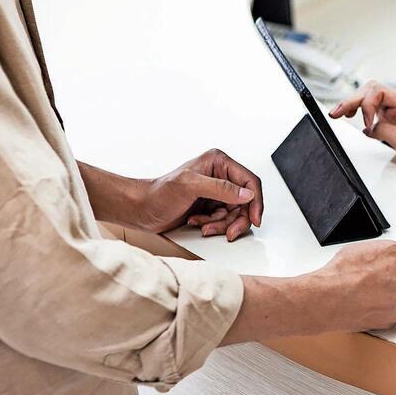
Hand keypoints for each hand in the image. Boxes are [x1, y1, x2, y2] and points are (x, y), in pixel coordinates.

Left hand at [136, 149, 262, 240]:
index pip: (249, 181)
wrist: (140, 210)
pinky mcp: (210, 206)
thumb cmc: (158, 194)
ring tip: (204, 226)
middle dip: (237, 219)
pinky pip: (224, 220)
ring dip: (222, 224)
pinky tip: (198, 224)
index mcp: (218, 162)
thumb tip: (246, 194)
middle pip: (245, 201)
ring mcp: (215, 192)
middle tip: (229, 231)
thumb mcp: (190, 186)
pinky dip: (214, 226)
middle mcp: (219, 175)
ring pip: (236, 214)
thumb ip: (221, 188)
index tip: (255, 219)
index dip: (255, 201)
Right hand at [309, 241, 395, 330]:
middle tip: (388, 262)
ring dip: (392, 285)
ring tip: (370, 275)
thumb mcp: (390, 251)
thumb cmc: (352, 275)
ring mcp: (393, 318)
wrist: (324, 300)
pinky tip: (363, 287)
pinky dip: (378, 296)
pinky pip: (386, 306)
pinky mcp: (377, 323)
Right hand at [328, 81, 395, 168]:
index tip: (366, 123)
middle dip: (351, 100)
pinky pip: (370, 106)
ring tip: (339, 113)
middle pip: (370, 90)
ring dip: (352, 102)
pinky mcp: (389, 116)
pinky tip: (351, 116)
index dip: (367, 105)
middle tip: (336, 113)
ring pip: (368, 96)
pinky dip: (358, 110)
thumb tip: (368, 128)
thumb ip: (384, 131)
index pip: (378, 92)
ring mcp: (393, 108)